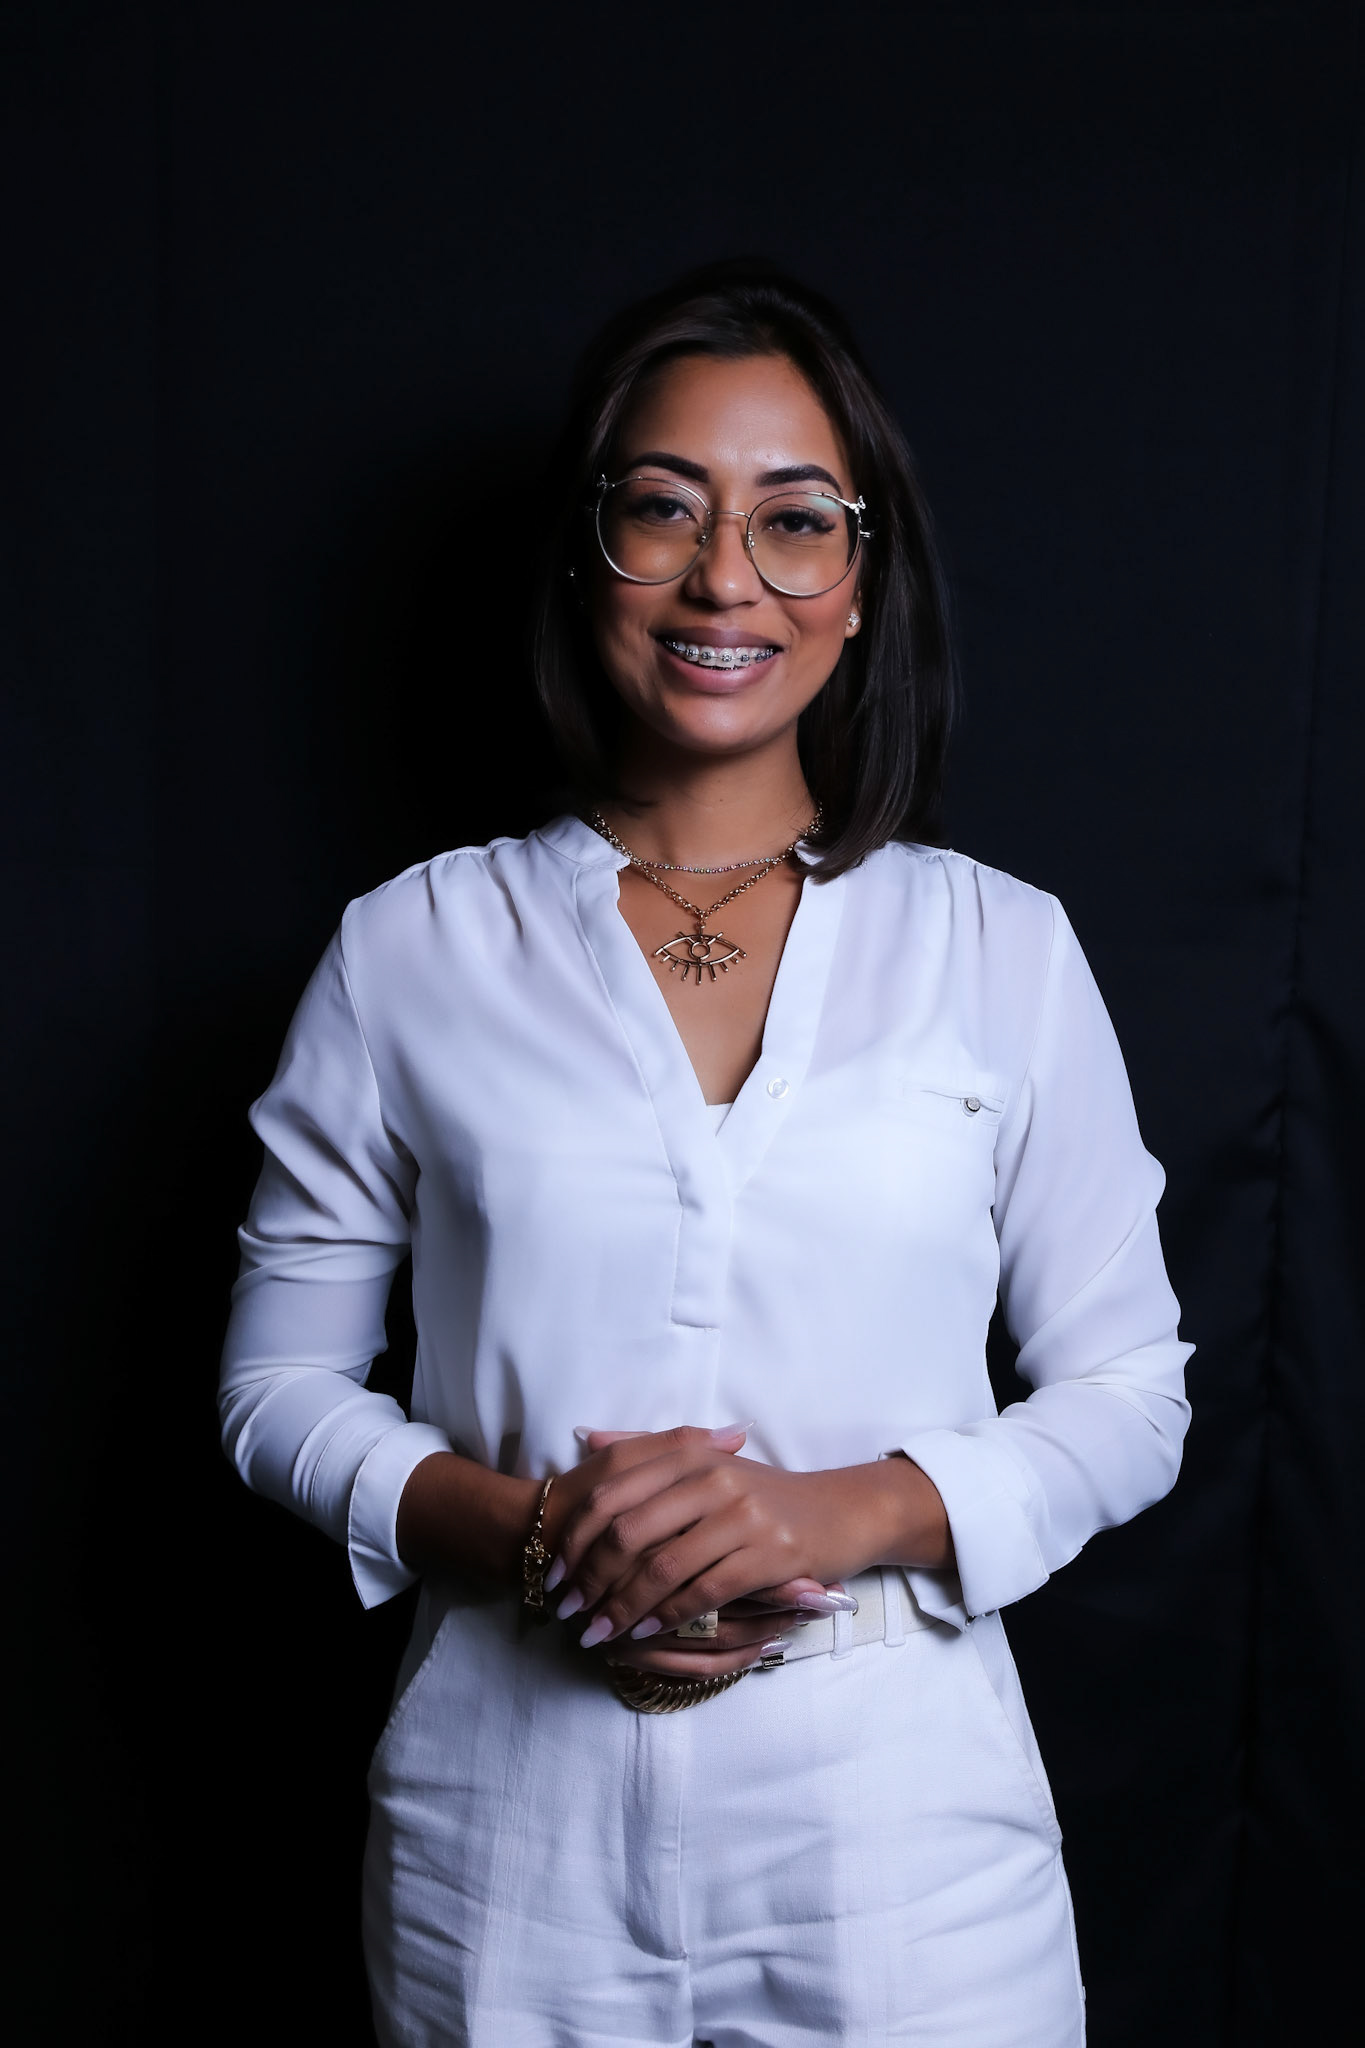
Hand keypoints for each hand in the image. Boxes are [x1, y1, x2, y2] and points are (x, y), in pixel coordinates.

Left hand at [548, 1426, 948, 1655]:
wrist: (841, 1511)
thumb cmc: (765, 1492)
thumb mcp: (708, 1461)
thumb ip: (646, 1449)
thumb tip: (587, 1437)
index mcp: (690, 1454)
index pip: (613, 1493)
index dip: (576, 1537)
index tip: (554, 1572)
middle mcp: (712, 1477)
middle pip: (628, 1531)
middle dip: (590, 1578)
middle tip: (567, 1611)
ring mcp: (742, 1515)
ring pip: (661, 1566)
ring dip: (621, 1606)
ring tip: (597, 1631)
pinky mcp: (769, 1553)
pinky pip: (703, 1590)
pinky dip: (667, 1616)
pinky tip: (645, 1633)